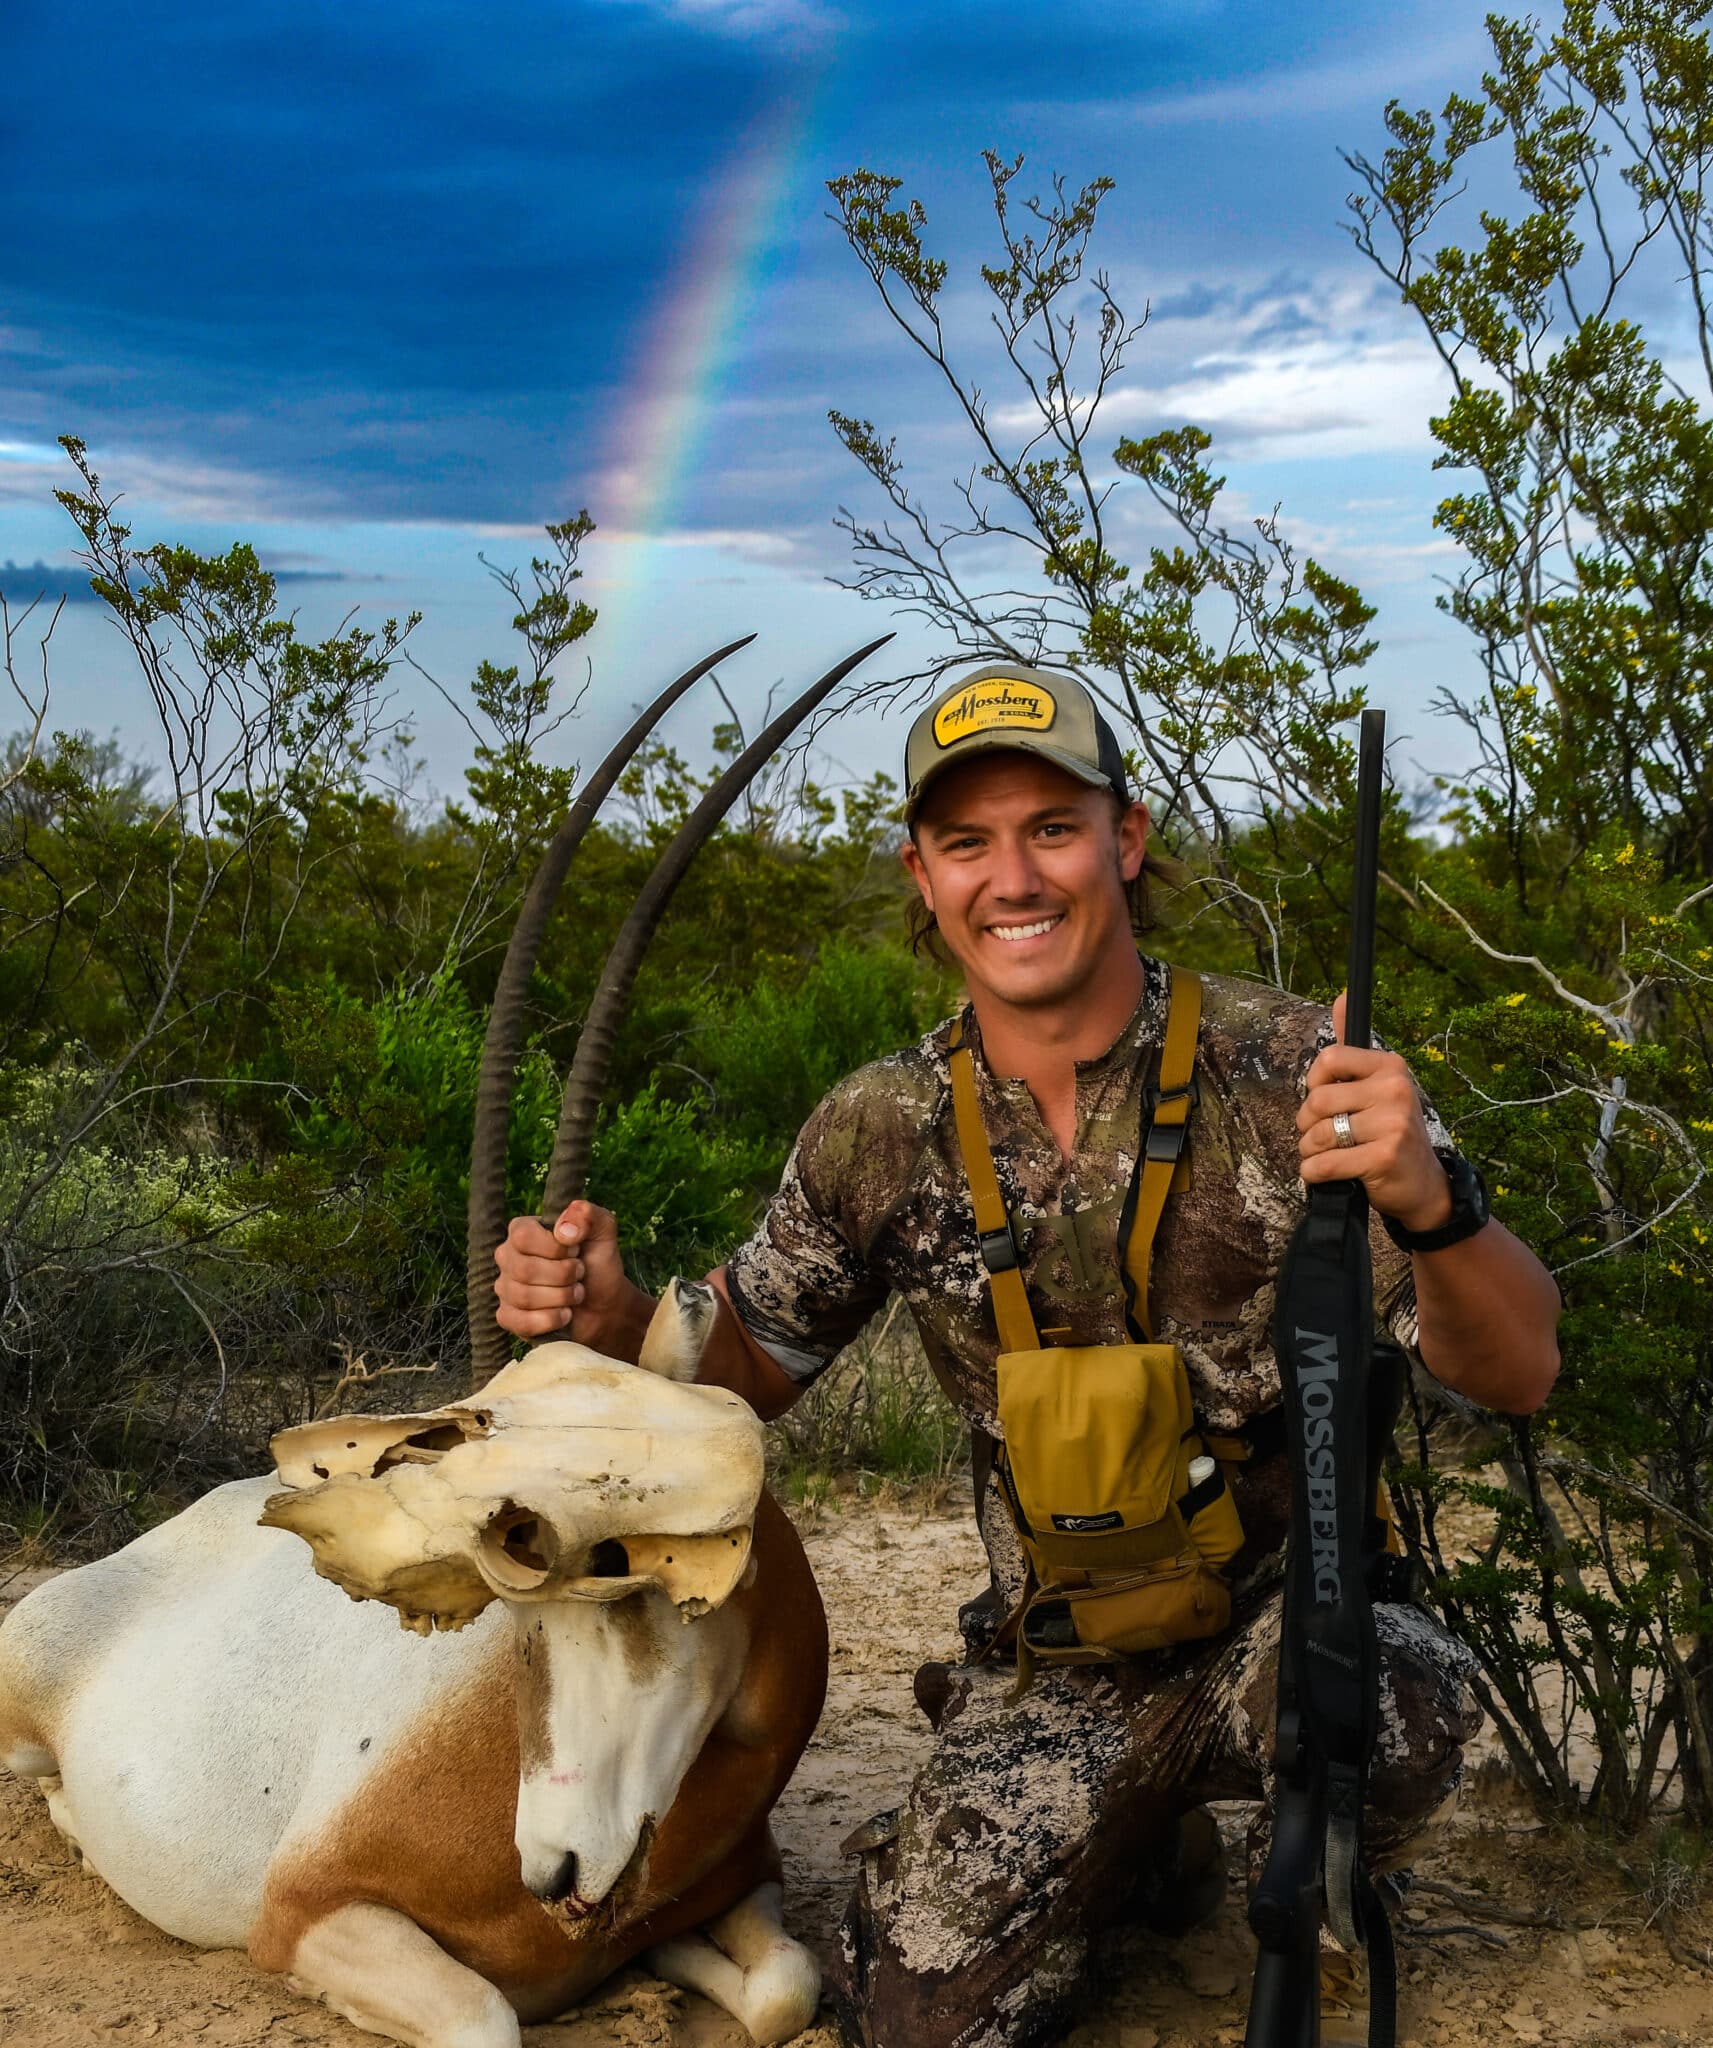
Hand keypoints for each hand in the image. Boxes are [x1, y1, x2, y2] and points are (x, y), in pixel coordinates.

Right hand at [493, 1199, 627, 1342]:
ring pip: (523, 1297)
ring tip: (576, 1294)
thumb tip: (564, 1229)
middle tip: (580, 1274)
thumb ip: (588, 1215)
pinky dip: (550, 1320)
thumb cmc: (598, 1264)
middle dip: (563, 1276)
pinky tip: (564, 1315)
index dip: (555, 1248)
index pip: (523, 1236)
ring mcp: (505, 1288)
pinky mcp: (508, 1317)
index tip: (576, 1251)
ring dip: (561, 1298)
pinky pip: (519, 1321)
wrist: (604, 1304)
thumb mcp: (602, 1231)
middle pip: (524, 1269)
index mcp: (522, 1230)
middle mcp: (507, 1257)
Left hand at [1296, 991, 1452, 1232]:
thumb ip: (1351, 1047)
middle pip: (1318, 1101)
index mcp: (1390, 1066)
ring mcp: (1392, 1124)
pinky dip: (1314, 1173)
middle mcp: (1395, 1089)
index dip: (1313, 1083)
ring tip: (1326, 1155)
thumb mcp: (1378, 1086)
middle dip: (1307, 1124)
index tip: (1324, 1100)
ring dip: (1310, 1151)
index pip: (1329, 1059)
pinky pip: (1325, 1164)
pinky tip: (1323, 1174)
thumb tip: (1341, 995)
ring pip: (1318, 1134)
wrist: (1424, 1185)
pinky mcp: (1384, 1157)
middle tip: (1320, 1136)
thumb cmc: (1391, 1132)